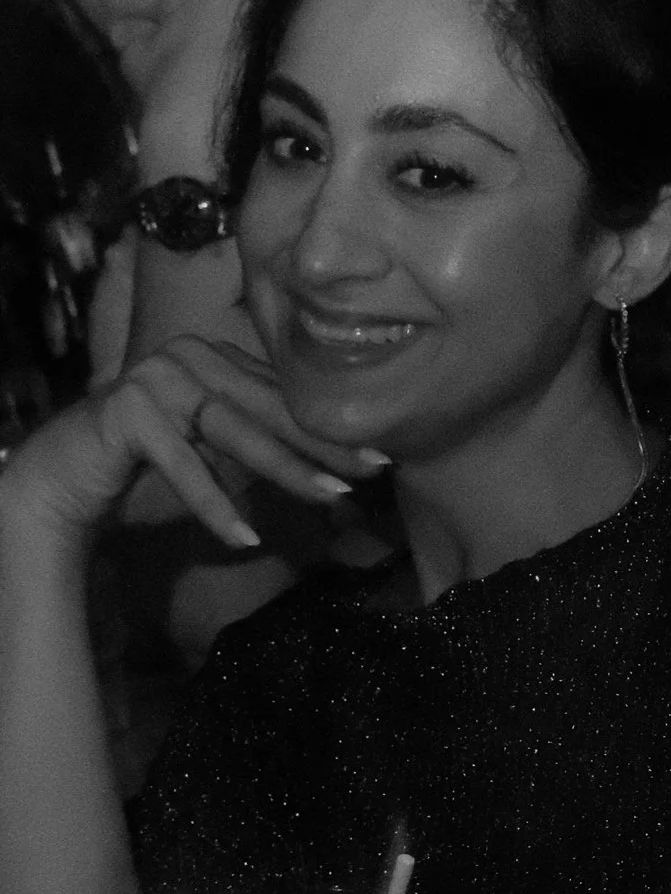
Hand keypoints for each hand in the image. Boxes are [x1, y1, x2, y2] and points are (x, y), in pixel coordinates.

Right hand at [0, 329, 380, 556]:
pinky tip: (245, 537)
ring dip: (286, 469)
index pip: (282, 394)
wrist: (66, 476)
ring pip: (234, 431)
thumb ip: (263, 443)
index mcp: (215, 356)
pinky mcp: (125, 411)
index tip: (381, 454)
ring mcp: (154, 378)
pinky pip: (182, 465)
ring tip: (331, 497)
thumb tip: (338, 472)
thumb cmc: (150, 466)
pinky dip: (214, 504)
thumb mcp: (217, 450)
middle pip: (268, 407)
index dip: (330, 427)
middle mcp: (187, 356)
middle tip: (374, 471)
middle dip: (323, 443)